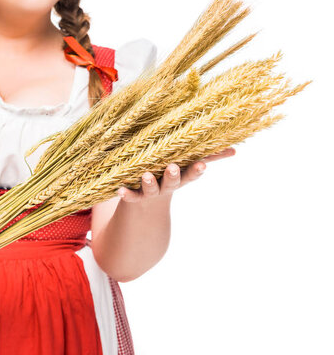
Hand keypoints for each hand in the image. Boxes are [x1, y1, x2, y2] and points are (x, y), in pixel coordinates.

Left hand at [117, 147, 236, 202]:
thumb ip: (209, 157)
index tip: (202, 165)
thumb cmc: (170, 177)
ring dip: (150, 183)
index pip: (191, 174)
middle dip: (173, 175)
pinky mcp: (134, 196)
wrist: (147, 206)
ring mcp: (150, 192)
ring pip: (151, 189)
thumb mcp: (187, 168)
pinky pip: (130, 196)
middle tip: (172, 167)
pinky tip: (120, 190)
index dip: (196, 171)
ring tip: (147, 176)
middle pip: (172, 182)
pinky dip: (126, 194)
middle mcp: (167, 186)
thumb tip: (235, 149)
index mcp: (181, 177)